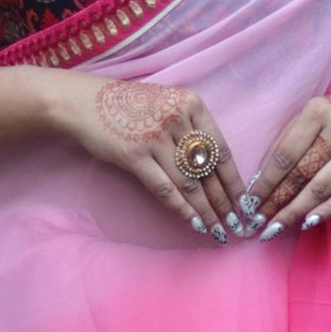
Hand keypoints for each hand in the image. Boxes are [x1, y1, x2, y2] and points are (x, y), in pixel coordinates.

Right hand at [44, 71, 254, 237]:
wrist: (85, 102)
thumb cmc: (128, 106)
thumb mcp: (167, 105)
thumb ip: (190, 129)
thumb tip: (213, 170)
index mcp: (192, 105)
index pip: (222, 150)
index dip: (235, 181)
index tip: (244, 203)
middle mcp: (178, 120)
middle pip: (209, 170)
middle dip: (225, 201)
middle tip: (237, 223)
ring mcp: (156, 138)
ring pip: (190, 184)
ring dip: (206, 211)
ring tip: (218, 229)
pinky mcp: (135, 156)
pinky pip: (165, 189)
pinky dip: (182, 209)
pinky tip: (194, 223)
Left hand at [252, 88, 330, 232]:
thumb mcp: (311, 115)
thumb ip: (286, 141)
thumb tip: (261, 177)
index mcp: (316, 112)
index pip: (284, 154)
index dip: (265, 182)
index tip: (249, 202)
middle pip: (301, 173)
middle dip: (276, 200)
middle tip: (258, 220)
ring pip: (322, 187)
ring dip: (295, 211)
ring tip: (275, 227)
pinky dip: (327, 210)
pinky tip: (308, 222)